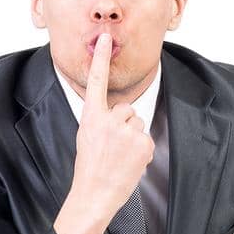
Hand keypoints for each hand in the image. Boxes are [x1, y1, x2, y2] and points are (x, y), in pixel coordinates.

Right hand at [70, 30, 154, 221]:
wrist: (94, 195)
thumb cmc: (90, 168)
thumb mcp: (87, 138)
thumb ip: (101, 121)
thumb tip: (122, 115)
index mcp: (91, 117)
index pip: (96, 82)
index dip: (100, 59)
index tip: (105, 38)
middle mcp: (108, 120)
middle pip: (127, 110)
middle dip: (124, 126)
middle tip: (112, 148)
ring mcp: (126, 131)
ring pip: (138, 123)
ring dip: (133, 139)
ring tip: (120, 157)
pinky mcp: (142, 143)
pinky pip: (146, 138)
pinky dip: (142, 151)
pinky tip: (130, 163)